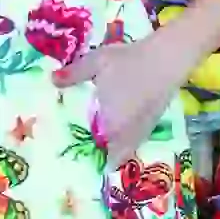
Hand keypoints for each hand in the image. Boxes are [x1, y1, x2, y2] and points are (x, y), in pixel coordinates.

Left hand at [52, 27, 185, 162]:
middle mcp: (127, 132)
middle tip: (90, 153)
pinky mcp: (154, 120)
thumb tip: (52, 80)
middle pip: (115, 156)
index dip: (90, 159)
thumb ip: (74, 74)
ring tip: (104, 144)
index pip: (98, 152)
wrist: (168, 58)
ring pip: (128, 148)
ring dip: (118, 149)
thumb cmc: (129, 61)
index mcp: (111, 125)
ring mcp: (144, 128)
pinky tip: (122, 126)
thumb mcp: (96, 63)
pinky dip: (128, 138)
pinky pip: (137, 138)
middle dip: (104, 157)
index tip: (78, 160)